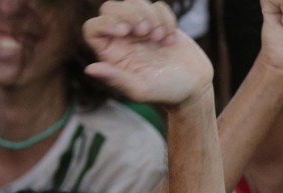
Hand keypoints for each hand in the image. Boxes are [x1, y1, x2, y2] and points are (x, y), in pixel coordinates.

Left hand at [84, 0, 213, 107]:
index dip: (105, 23)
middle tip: (145, 31)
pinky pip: (157, 6)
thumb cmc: (165, 93)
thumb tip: (89, 69)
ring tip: (159, 38)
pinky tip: (170, 39)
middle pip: (110, 8)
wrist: (193, 88)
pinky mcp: (159, 22)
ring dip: (149, 16)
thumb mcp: (140, 89)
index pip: (92, 28)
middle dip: (129, 14)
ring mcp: (140, 29)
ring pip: (133, 2)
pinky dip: (166, 19)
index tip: (124, 31)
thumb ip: (116, 78)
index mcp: (112, 55)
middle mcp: (122, 39)